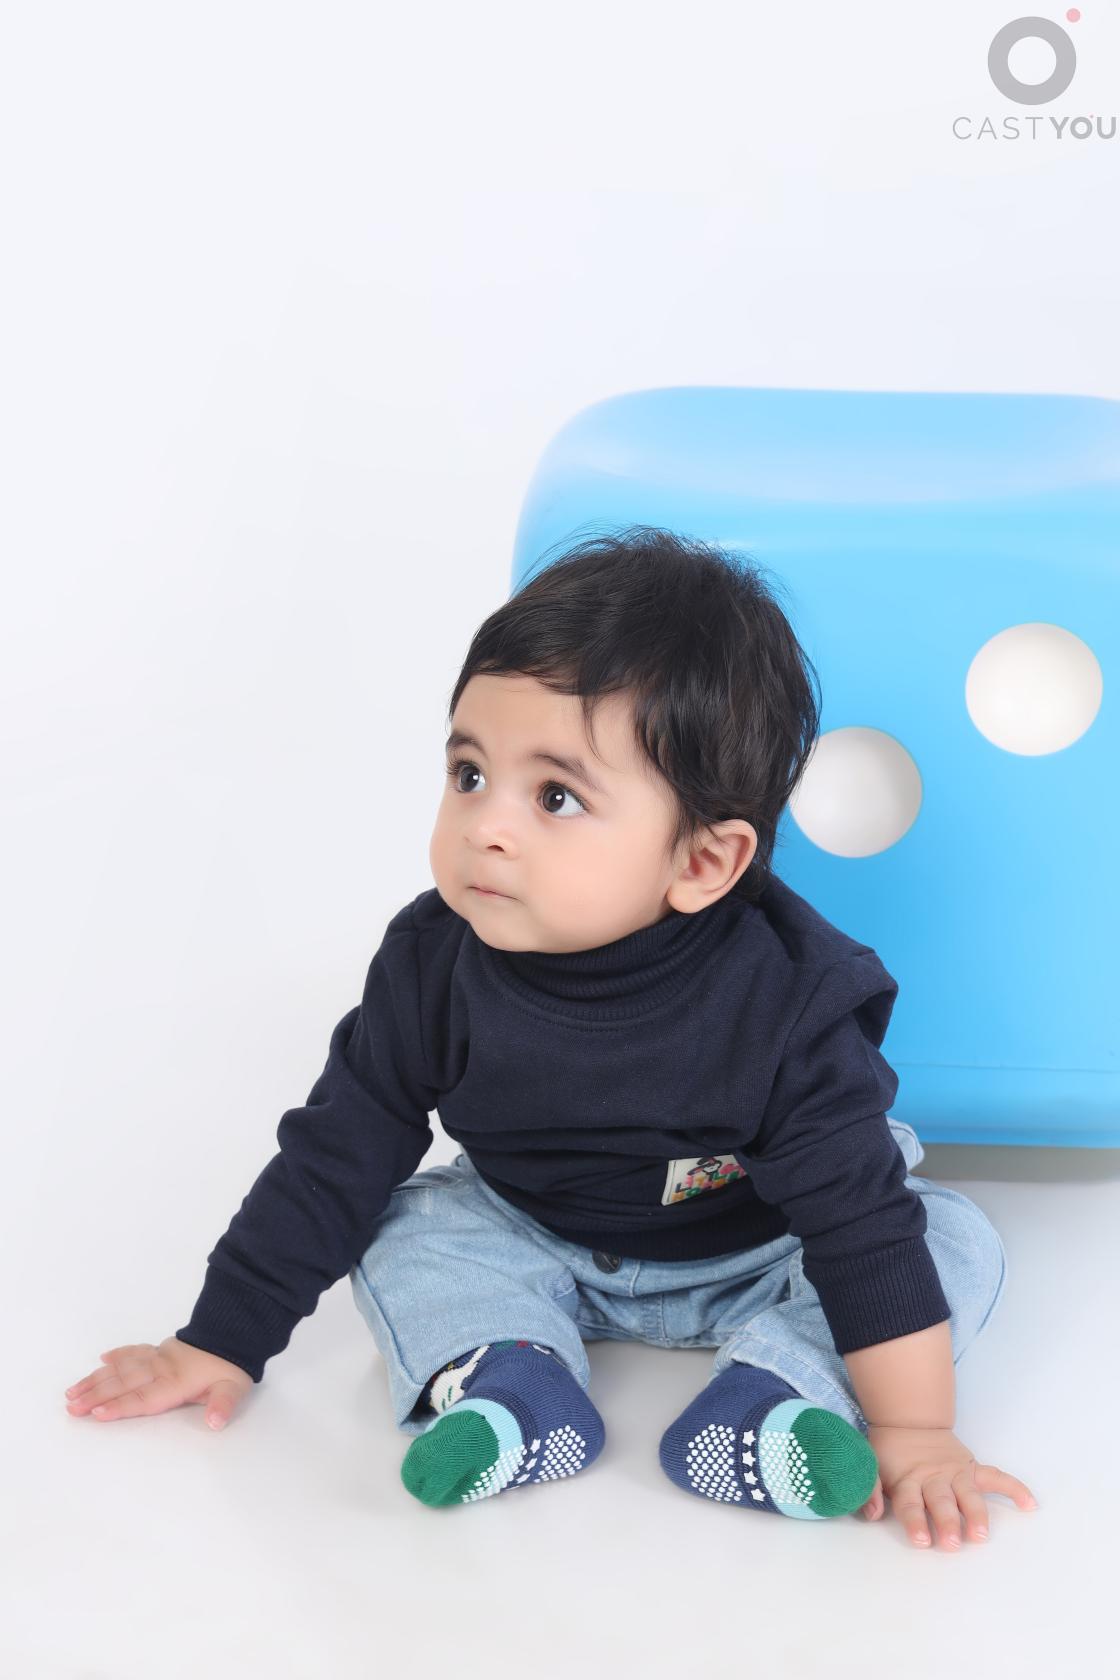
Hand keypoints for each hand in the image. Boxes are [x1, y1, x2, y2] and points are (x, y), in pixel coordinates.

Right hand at [64, 1336, 252, 1429]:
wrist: (235, 1332)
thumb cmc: (231, 1366)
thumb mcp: (234, 1387)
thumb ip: (223, 1405)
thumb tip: (216, 1422)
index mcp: (176, 1382)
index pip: (143, 1398)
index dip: (120, 1406)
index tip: (96, 1413)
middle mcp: (161, 1369)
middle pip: (124, 1384)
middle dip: (96, 1396)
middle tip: (71, 1406)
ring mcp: (158, 1357)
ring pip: (122, 1368)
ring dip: (97, 1379)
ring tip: (74, 1391)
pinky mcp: (160, 1349)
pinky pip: (134, 1351)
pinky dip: (118, 1355)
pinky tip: (102, 1360)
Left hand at [860, 1424, 1038, 1549]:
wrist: (908, 1421)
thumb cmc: (890, 1452)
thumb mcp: (872, 1467)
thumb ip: (871, 1491)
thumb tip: (872, 1514)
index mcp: (908, 1479)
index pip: (911, 1504)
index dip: (915, 1522)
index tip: (922, 1540)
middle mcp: (934, 1477)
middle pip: (942, 1502)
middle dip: (947, 1523)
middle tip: (952, 1544)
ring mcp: (956, 1473)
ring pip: (968, 1495)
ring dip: (976, 1514)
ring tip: (981, 1535)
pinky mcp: (972, 1468)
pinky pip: (996, 1477)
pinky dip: (1013, 1488)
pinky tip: (1029, 1504)